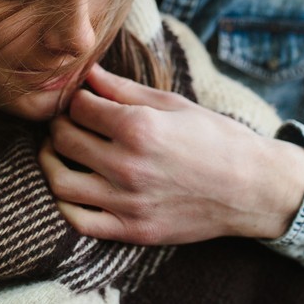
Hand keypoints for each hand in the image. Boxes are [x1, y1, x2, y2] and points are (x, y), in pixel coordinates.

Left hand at [38, 64, 303, 244]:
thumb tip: (88, 73)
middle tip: (70, 123)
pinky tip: (74, 187)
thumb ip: (124, 90)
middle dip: (60, 125)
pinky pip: (77, 221)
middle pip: (63, 139)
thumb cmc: (216, 139)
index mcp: (139, 127)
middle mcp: (128, 165)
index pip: (78, 107)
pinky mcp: (132, 230)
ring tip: (61, 153)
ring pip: (59, 181)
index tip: (83, 100)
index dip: (75, 99)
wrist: (251, 188)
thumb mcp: (173, 104)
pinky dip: (64, 203)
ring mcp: (128, 202)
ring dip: (51, 162)